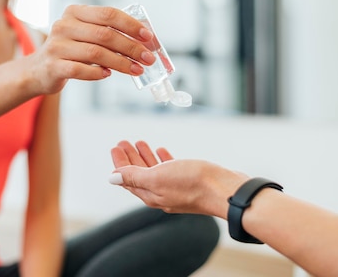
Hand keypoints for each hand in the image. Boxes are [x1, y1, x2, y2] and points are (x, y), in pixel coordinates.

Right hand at [31, 5, 155, 93]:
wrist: (38, 70)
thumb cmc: (71, 51)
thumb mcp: (86, 34)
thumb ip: (110, 32)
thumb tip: (145, 39)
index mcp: (75, 12)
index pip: (108, 14)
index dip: (131, 25)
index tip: (148, 37)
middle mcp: (64, 25)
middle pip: (105, 35)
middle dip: (131, 47)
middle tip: (148, 58)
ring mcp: (57, 46)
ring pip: (96, 53)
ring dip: (121, 63)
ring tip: (137, 70)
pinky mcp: (53, 66)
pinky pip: (80, 70)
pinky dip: (97, 73)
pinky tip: (108, 75)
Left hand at [110, 140, 248, 217]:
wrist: (226, 190)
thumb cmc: (193, 183)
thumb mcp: (157, 177)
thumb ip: (134, 176)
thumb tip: (112, 179)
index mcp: (151, 195)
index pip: (129, 178)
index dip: (120, 163)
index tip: (115, 147)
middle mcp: (162, 194)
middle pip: (140, 174)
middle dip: (130, 158)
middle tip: (124, 142)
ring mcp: (176, 188)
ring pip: (155, 171)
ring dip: (145, 156)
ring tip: (140, 142)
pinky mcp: (190, 181)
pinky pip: (171, 169)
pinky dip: (163, 159)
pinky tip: (162, 151)